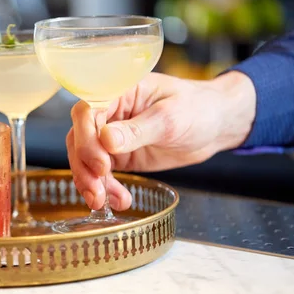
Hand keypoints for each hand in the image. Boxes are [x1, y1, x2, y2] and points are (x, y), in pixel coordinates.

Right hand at [66, 71, 255, 210]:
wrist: (215, 126)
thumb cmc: (198, 108)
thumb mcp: (171, 118)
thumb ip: (138, 130)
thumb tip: (106, 140)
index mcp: (118, 91)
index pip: (87, 111)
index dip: (87, 138)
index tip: (102, 164)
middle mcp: (109, 112)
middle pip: (79, 137)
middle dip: (84, 166)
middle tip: (98, 190)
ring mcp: (109, 136)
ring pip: (84, 159)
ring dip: (91, 182)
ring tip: (104, 202)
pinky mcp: (116, 157)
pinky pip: (100, 174)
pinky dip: (104, 189)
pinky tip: (117, 201)